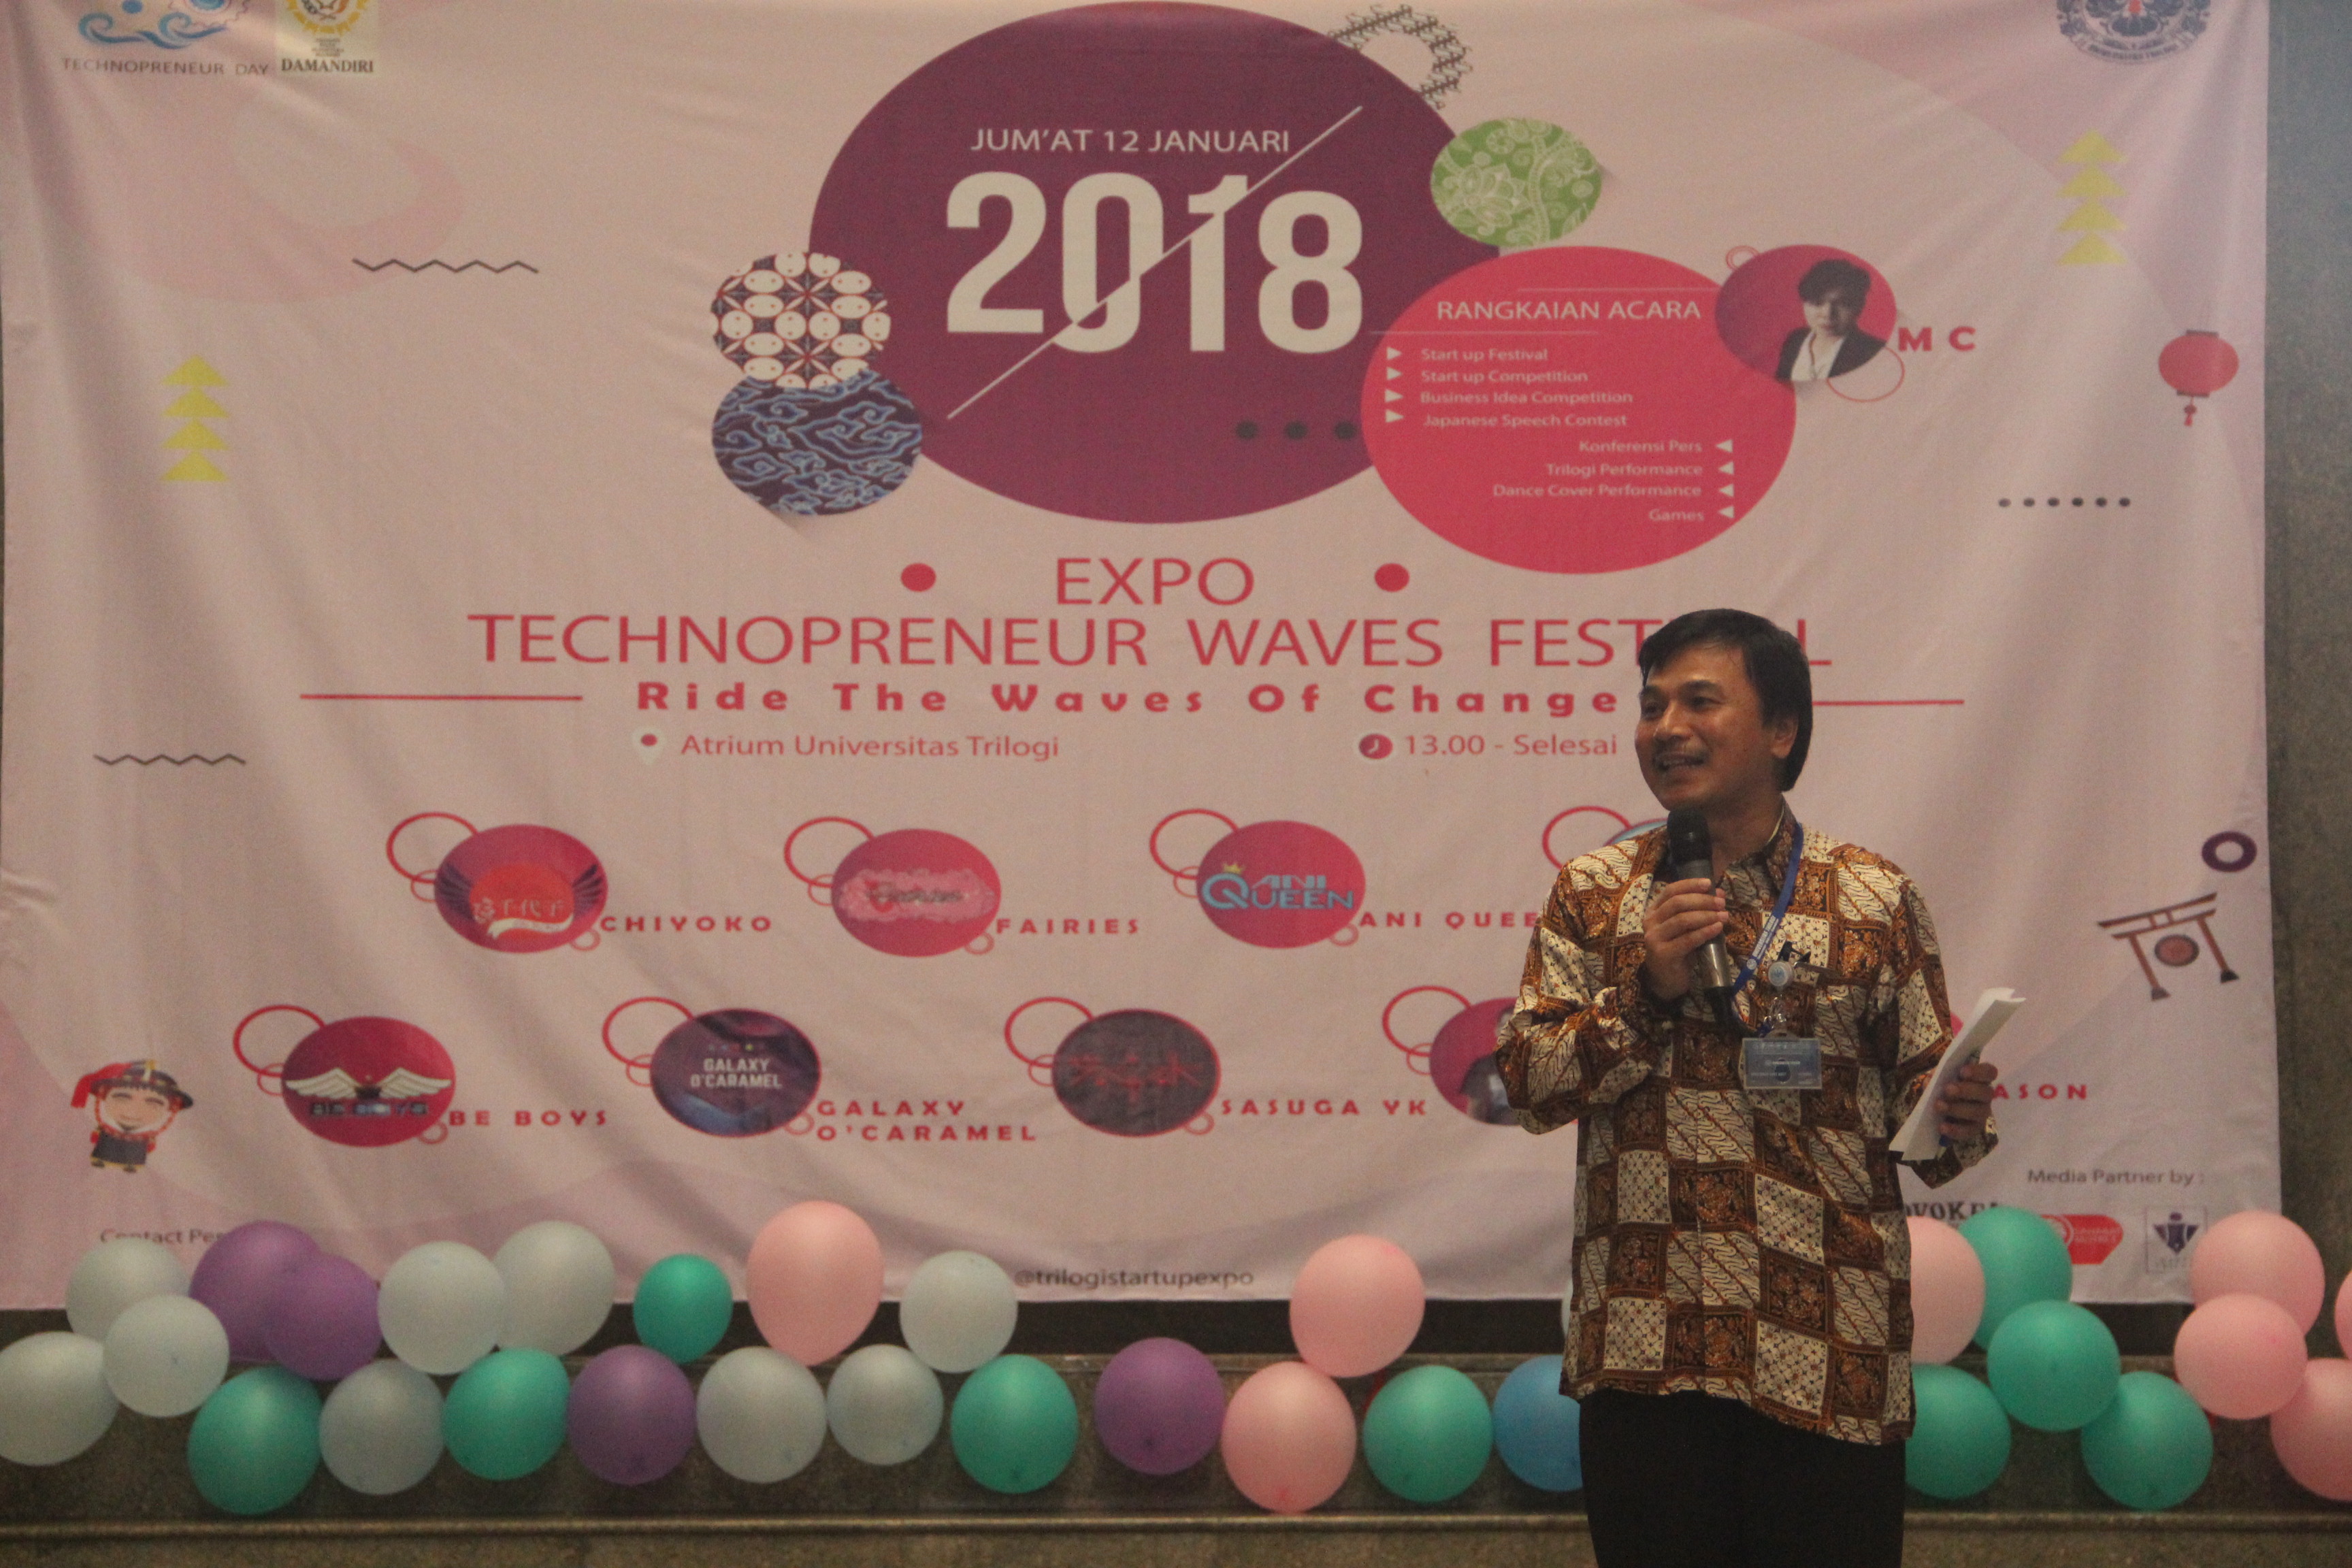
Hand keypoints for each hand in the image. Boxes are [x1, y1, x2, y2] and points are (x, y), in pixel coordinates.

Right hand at [1641, 877, 1725, 1001]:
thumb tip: (1719, 893)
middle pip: (1677, 903)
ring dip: (1706, 915)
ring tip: (1723, 916)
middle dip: (1702, 901)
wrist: (1666, 980)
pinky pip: (1687, 940)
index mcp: (1654, 911)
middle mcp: (1650, 922)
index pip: (1670, 891)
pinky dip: (1704, 932)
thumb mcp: (1687, 928)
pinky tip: (1717, 928)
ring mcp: (1654, 938)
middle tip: (1721, 903)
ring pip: (1682, 920)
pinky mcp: (1663, 954)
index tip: (1709, 883)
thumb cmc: (1678, 950)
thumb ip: (1698, 911)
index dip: (1690, 885)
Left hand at [1935, 1060, 1997, 1140]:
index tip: (1962, 1072)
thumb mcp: (1938, 1078)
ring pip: (1978, 1112)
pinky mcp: (1975, 1129)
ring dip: (1957, 1109)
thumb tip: (1932, 1080)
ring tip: (1939, 1106)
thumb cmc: (1944, 1087)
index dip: (1979, 1071)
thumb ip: (1936, 1076)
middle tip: (1947, 1089)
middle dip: (1966, 1091)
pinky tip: (1942, 1127)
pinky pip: (1969, 1131)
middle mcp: (1985, 1096)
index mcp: (1980, 1078)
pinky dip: (1955, 1130)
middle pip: (1986, 1092)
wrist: (1939, 1109)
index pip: (1989, 1072)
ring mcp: (1982, 1113)